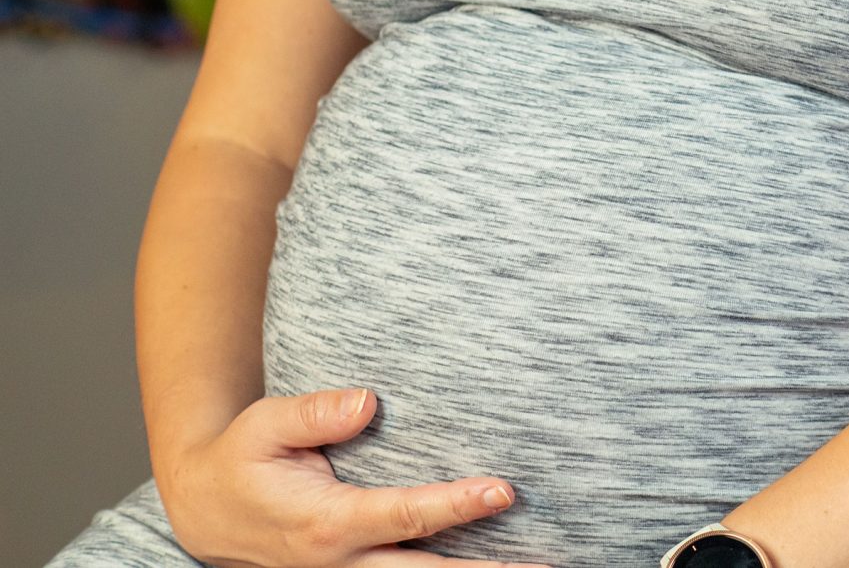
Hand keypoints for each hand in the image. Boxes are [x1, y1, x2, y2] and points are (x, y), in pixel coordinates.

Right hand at [158, 387, 545, 567]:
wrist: (204, 511)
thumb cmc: (242, 459)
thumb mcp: (263, 426)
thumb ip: (314, 414)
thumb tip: (369, 401)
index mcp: (325, 523)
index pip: (403, 516)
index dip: (456, 506)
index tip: (504, 491)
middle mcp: (340, 562)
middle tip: (542, 563)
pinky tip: (492, 564)